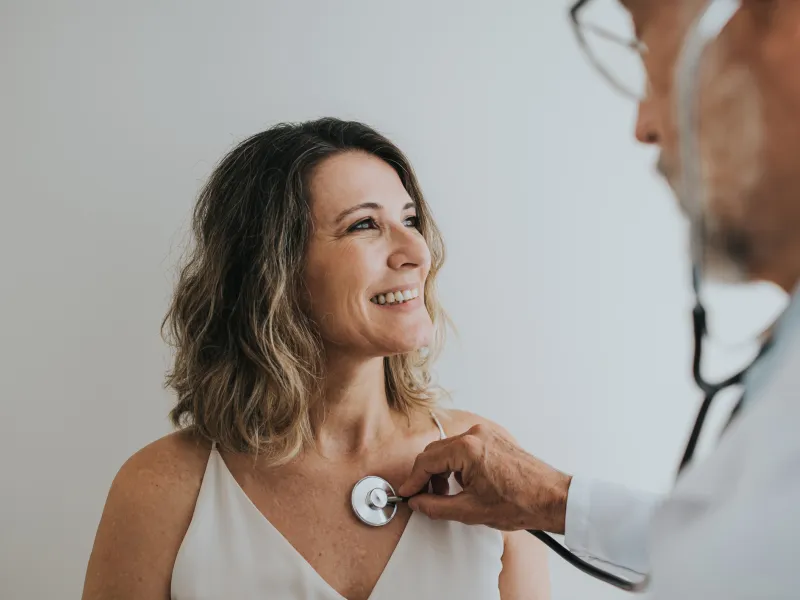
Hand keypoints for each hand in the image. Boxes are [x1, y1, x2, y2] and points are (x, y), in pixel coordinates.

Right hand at [398, 423, 571, 532]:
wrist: (552, 498)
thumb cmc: (520, 503)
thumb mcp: (470, 511)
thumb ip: (436, 506)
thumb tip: (418, 502)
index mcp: (468, 449)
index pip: (426, 461)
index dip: (413, 480)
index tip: (407, 494)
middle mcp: (476, 434)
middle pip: (435, 452)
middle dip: (426, 475)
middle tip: (422, 497)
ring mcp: (486, 434)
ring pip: (449, 449)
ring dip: (441, 470)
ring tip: (446, 495)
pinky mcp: (495, 438)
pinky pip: (465, 447)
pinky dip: (457, 464)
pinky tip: (462, 485)